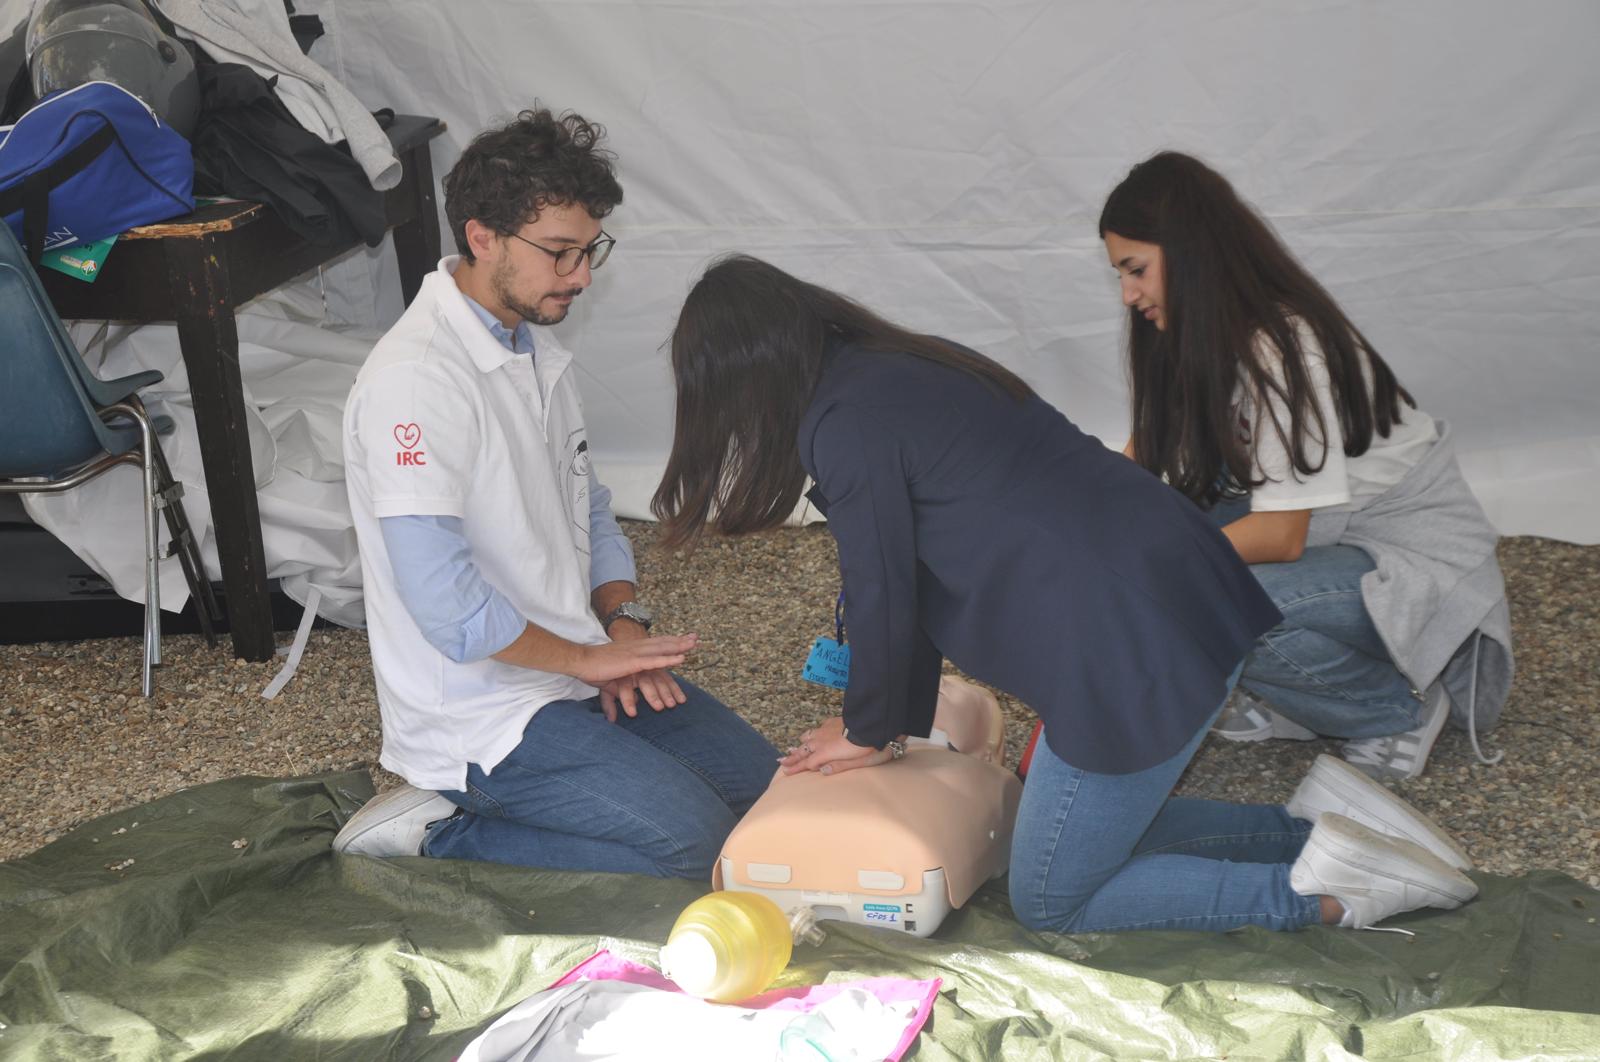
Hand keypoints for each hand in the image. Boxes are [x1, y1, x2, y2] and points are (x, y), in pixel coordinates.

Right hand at [572, 633, 695, 688]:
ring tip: (694, 644)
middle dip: (680, 640)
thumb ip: (622, 689)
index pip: (655, 643)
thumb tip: (631, 702)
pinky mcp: (633, 662)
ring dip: (679, 646)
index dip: (670, 640)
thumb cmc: (592, 669)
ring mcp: (636, 653)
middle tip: (696, 637)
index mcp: (632, 649)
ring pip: (663, 649)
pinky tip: (681, 659)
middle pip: (662, 643)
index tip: (683, 638)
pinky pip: (655, 661)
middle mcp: (636, 648)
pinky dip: (669, 659)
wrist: (580, 661)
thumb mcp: (612, 679)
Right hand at [779, 716, 904, 776]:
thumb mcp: (855, 762)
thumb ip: (838, 767)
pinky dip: (811, 734)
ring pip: (808, 737)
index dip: (796, 768)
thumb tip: (822, 772)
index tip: (785, 772)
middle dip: (792, 758)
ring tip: (791, 749)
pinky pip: (817, 728)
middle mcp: (822, 741)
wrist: (872, 724)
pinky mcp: (832, 722)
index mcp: (826, 753)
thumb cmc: (867, 747)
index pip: (807, 763)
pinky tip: (811, 734)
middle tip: (782, 762)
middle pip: (803, 751)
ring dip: (800, 745)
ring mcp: (826, 730)